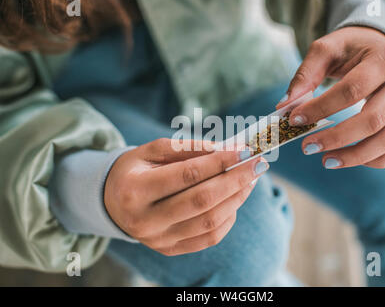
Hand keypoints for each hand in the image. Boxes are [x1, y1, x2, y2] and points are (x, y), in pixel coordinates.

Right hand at [104, 139, 268, 255]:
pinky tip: (235, 198)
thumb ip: (186, 148)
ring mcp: (158, 240)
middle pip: (203, 201)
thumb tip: (225, 150)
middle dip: (236, 180)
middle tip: (258, 163)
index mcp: (135, 190)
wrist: (112, 202)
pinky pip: (209, 238)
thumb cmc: (135, 171)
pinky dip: (228, 217)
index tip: (244, 149)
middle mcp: (145, 221)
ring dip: (237, 198)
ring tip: (250, 179)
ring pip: (210, 222)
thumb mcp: (151, 151)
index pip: (187, 175)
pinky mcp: (170, 250)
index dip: (219, 162)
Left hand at [277, 26, 384, 168]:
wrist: (380, 46)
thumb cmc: (349, 48)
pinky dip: (374, 160)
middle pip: (374, 120)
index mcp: (383, 61)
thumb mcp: (326, 49)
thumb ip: (305, 75)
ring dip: (356, 156)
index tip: (294, 120)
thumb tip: (284, 107)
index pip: (352, 90)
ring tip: (326, 161)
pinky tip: (347, 158)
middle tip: (307, 147)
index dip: (321, 108)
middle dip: (337, 137)